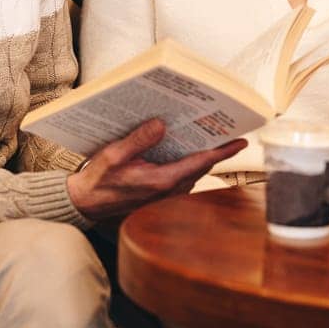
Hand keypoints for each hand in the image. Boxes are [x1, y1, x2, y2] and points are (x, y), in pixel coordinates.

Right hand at [65, 119, 245, 221]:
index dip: (222, 151)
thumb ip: (139, 139)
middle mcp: (168, 190)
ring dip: (201, 157)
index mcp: (161, 180)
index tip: (241, 141)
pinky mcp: (160, 195)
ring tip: (207, 136)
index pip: (200, 163)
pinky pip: (183, 177)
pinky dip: (188, 164)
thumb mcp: (114, 154)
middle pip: (201, 167)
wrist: (87, 203)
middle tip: (226, 130)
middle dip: (215, 150)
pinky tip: (182, 150)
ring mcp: (165, 195)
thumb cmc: (99, 179)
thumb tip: (161, 124)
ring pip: (193, 173)